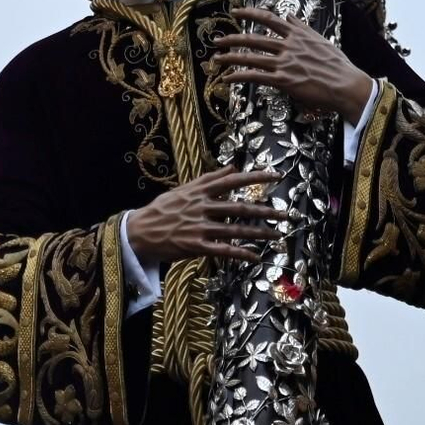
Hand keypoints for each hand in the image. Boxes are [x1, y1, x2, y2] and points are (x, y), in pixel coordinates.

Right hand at [125, 166, 282, 266]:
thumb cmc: (161, 210)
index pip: (232, 180)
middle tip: (285, 213)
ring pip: (236, 230)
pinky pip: (224, 251)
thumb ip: (208, 179)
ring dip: (259, 233)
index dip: (255, 177)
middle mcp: (202, 207)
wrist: (139, 232)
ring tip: (277, 235)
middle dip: (265, 211)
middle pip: (240, 207)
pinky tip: (256, 257)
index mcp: (199, 191)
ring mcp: (200, 228)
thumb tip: (231, 168)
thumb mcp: (183, 189)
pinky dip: (241, 254)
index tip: (275, 176)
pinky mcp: (197, 247)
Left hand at [212, 6, 374, 125]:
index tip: (236, 11)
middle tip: (217, 39)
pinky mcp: (283, 80)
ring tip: (216, 58)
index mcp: (297, 34)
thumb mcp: (321, 40)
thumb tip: (289, 16)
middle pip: (253, 39)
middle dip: (232, 38)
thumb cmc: (338, 65)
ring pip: (251, 57)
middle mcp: (288, 46)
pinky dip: (239, 76)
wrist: (347, 85)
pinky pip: (255, 76)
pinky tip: (228, 78)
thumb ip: (302, 28)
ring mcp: (284, 63)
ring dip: (230, 57)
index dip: (249, 14)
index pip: (268, 19)